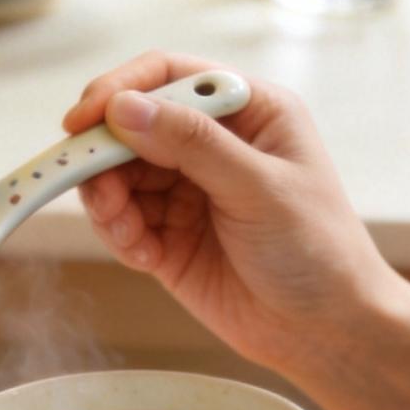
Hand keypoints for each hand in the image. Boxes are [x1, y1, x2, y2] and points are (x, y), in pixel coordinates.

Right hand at [64, 51, 405, 384]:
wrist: (326, 333)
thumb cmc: (318, 251)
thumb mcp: (260, 188)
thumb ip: (192, 144)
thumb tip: (125, 108)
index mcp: (248, 111)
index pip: (169, 76)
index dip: (119, 91)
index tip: (83, 120)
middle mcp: (213, 142)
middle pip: (131, 125)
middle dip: (105, 156)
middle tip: (95, 190)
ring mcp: (188, 189)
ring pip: (118, 175)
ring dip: (108, 202)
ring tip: (128, 234)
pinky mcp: (169, 235)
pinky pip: (122, 220)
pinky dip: (119, 235)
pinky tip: (143, 256)